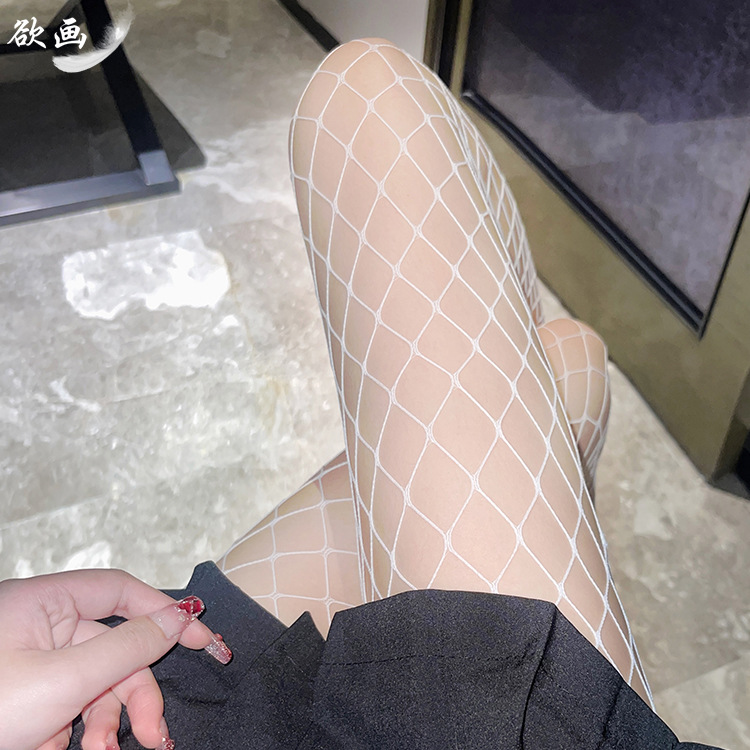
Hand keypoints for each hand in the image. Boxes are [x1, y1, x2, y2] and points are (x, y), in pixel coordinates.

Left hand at [0, 569, 231, 749]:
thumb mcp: (64, 680)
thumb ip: (129, 646)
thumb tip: (179, 616)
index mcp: (43, 602)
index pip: (120, 591)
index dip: (165, 612)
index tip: (204, 639)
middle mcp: (40, 626)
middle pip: (115, 648)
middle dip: (137, 693)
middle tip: (157, 735)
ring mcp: (33, 664)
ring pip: (97, 683)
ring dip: (110, 721)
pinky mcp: (28, 697)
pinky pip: (72, 705)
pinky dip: (81, 732)